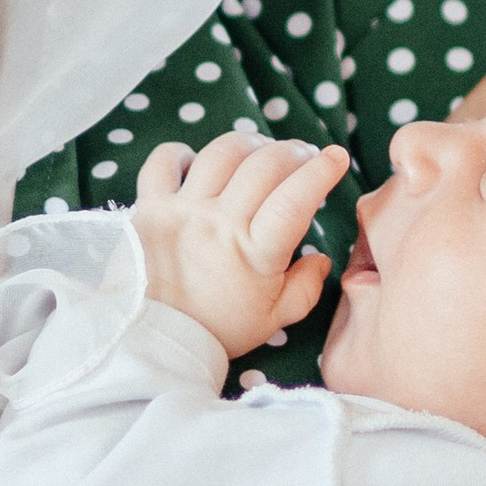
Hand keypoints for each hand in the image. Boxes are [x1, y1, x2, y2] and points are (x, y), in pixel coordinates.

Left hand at [130, 130, 346, 357]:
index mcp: (255, 252)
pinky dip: (181, 153)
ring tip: (259, 151)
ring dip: (249, 144)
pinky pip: (162, 161)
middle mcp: (219, 224)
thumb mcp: (274, 319)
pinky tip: (196, 163)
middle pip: (265, 164)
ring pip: (221, 153)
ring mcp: (181, 211)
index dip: (321, 170)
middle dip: (293, 152)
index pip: (296, 198)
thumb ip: (305, 288)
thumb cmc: (217, 330)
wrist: (155, 341)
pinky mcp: (148, 207)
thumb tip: (322, 258)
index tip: (336, 157)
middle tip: (302, 157)